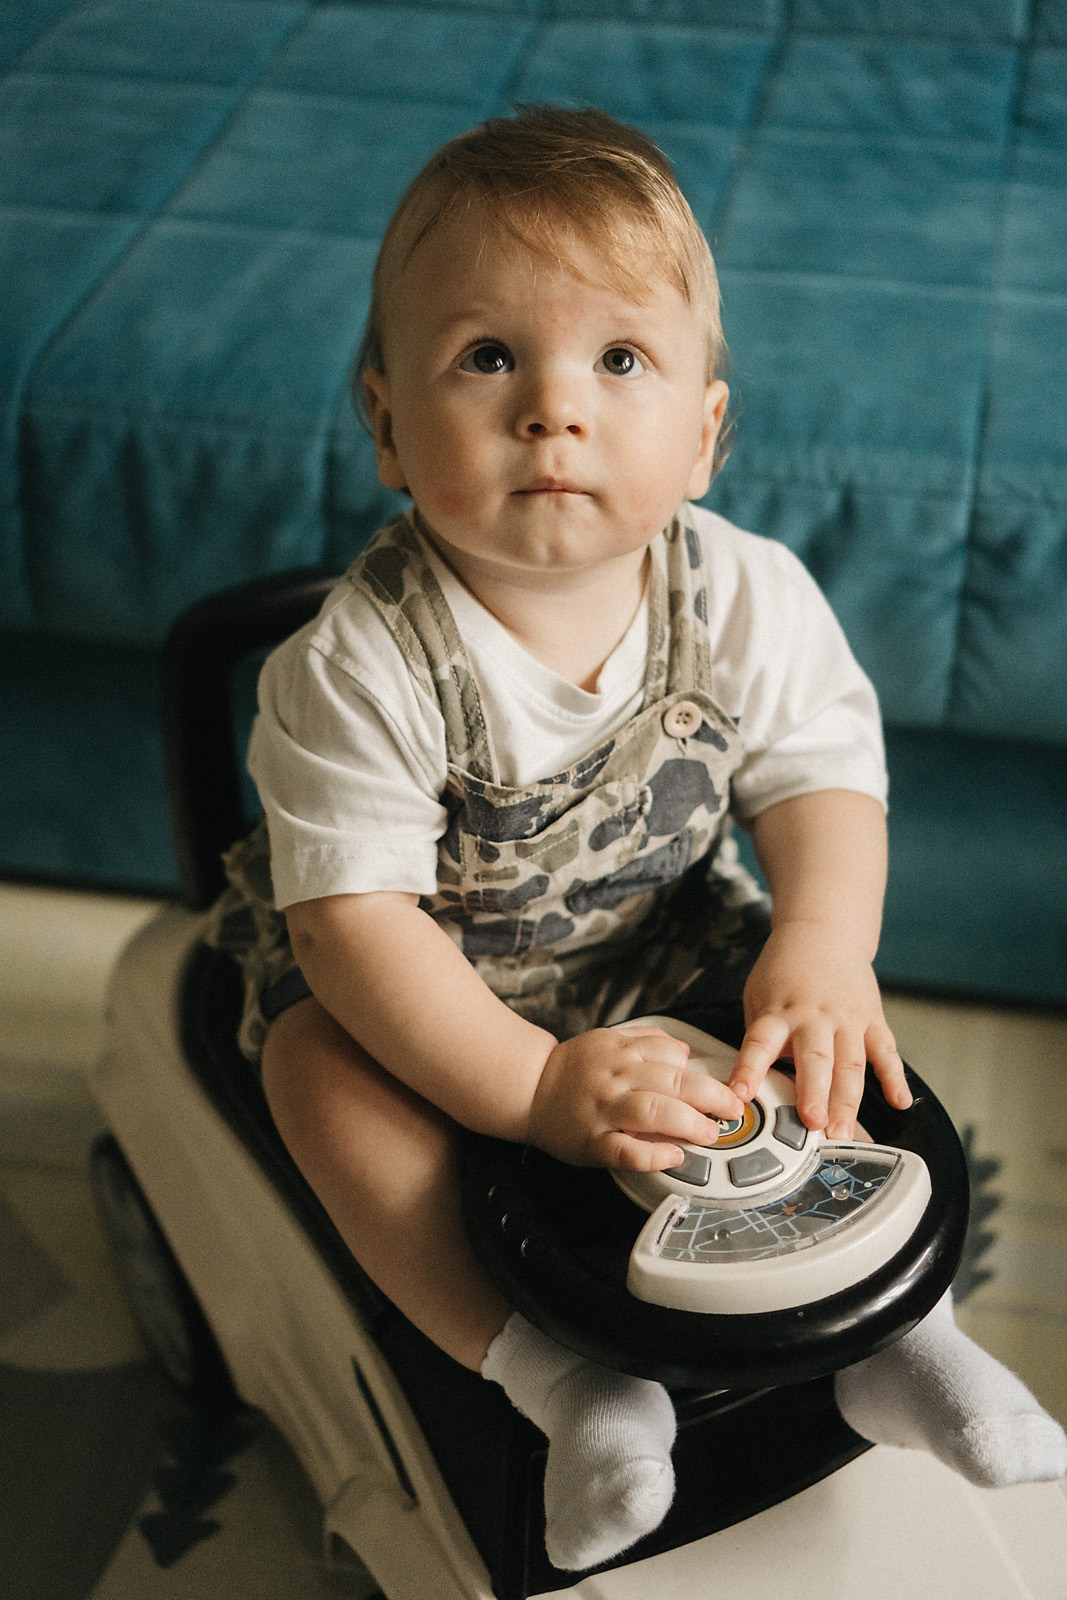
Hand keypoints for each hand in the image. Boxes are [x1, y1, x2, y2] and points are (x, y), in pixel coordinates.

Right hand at [528, 1026, 744, 1169]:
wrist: (527, 1089)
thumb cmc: (572, 1069)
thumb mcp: (608, 1040)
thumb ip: (647, 1042)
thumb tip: (686, 1052)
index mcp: (622, 1052)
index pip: (673, 1056)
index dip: (704, 1074)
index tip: (726, 1089)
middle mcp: (616, 1078)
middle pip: (673, 1083)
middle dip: (711, 1098)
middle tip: (732, 1111)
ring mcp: (604, 1110)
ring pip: (654, 1112)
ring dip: (689, 1123)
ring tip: (711, 1134)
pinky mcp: (592, 1142)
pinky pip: (626, 1150)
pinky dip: (652, 1155)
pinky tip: (673, 1157)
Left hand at [730, 922, 911, 1138]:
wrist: (824, 933)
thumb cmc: (785, 971)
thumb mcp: (758, 997)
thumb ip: (762, 1039)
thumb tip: (758, 1083)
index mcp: (780, 1011)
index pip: (760, 1042)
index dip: (750, 1069)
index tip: (741, 1094)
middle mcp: (815, 1016)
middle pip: (815, 1058)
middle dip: (814, 1093)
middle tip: (812, 1123)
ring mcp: (847, 1019)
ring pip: (851, 1063)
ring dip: (848, 1100)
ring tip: (843, 1132)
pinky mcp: (872, 1020)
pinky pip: (886, 1052)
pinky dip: (894, 1078)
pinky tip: (900, 1102)